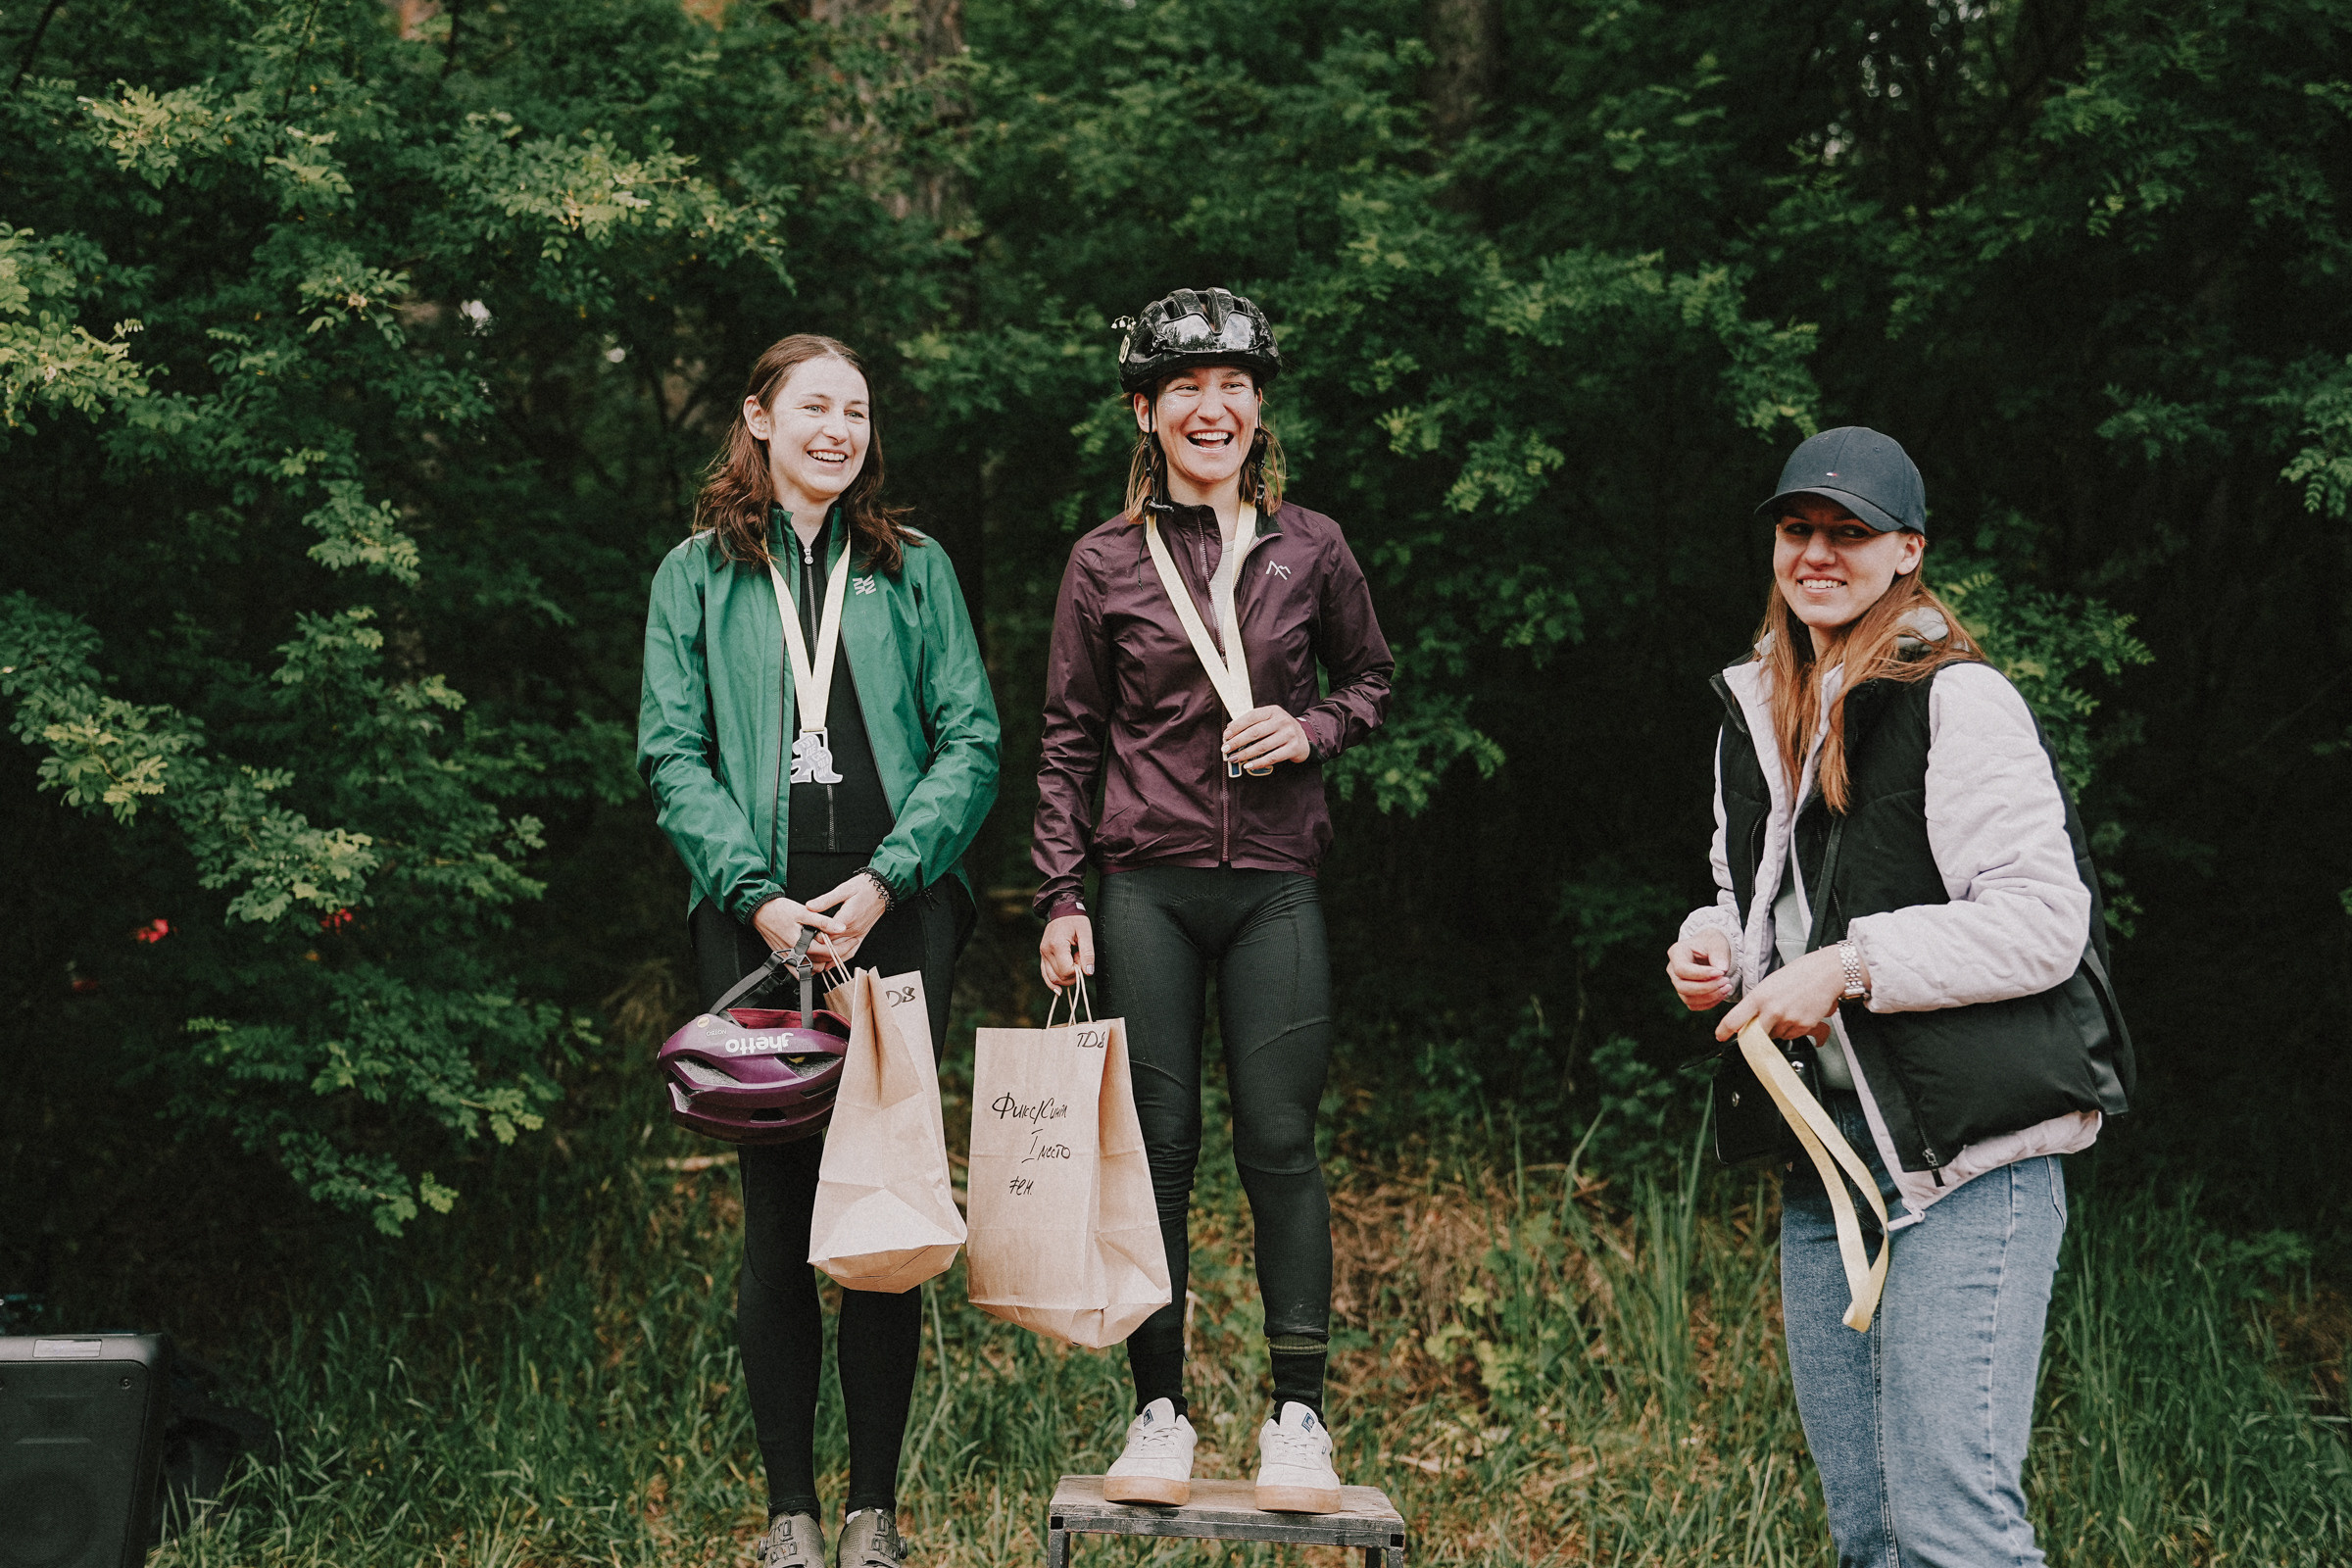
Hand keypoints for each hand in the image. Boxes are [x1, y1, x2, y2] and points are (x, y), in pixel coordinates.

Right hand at [750, 895, 848, 965]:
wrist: (760, 912)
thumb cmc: (780, 910)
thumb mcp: (804, 912)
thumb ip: (823, 922)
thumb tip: (841, 928)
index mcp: (801, 944)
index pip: (827, 953)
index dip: (843, 948)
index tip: (853, 941)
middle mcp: (794, 955)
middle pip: (821, 963)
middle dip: (836, 955)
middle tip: (847, 943)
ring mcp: (788, 959)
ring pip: (812, 969)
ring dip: (823, 961)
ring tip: (833, 949)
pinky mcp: (784, 959)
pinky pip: (799, 971)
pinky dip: (809, 967)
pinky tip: (816, 957)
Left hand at [802, 872, 891, 969]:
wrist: (882, 889)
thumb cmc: (863, 887)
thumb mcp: (843, 889)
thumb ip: (825, 900)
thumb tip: (809, 906)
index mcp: (847, 918)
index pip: (826, 934)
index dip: (813, 937)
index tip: (803, 936)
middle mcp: (853, 929)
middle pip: (832, 945)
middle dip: (817, 949)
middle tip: (802, 951)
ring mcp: (858, 934)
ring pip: (841, 951)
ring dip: (827, 957)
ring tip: (813, 961)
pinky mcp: (862, 935)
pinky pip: (852, 952)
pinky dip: (841, 959)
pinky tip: (831, 964)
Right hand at [1039, 913, 1093, 988]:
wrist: (1061, 909)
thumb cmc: (1075, 920)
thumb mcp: (1086, 933)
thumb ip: (1088, 953)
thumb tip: (1088, 972)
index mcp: (1057, 945)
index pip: (1066, 970)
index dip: (1077, 971)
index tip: (1082, 960)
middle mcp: (1046, 951)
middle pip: (1059, 976)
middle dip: (1072, 975)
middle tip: (1079, 960)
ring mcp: (1043, 953)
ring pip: (1051, 978)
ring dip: (1065, 978)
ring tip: (1073, 964)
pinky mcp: (1043, 955)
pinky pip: (1045, 974)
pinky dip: (1052, 983)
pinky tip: (1059, 990)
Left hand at [1221, 705, 1310, 772]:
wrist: (1304, 738)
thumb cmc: (1280, 729)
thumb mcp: (1269, 720)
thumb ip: (1252, 723)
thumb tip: (1229, 730)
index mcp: (1273, 711)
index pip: (1251, 716)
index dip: (1237, 726)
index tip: (1226, 735)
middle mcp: (1282, 720)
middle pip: (1255, 732)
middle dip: (1237, 742)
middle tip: (1226, 749)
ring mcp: (1289, 734)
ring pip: (1262, 746)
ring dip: (1245, 754)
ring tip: (1234, 759)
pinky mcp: (1293, 748)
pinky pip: (1272, 757)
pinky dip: (1258, 763)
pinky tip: (1248, 765)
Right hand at [1666, 929, 1735, 1010]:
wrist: (1712, 950)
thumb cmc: (1712, 943)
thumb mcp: (1717, 942)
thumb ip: (1719, 953)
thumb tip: (1722, 969)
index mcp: (1676, 952)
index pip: (1682, 969)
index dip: (1701, 974)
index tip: (1721, 973)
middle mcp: (1672, 969)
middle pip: (1682, 987)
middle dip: (1706, 988)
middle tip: (1726, 981)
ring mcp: (1677, 983)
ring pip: (1688, 999)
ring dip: (1710, 997)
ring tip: (1727, 987)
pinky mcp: (1685, 994)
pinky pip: (1694, 1005)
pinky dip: (1709, 1003)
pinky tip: (1722, 993)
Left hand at [1718, 945, 1855, 1042]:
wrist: (1825, 973)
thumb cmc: (1796, 975)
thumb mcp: (1768, 985)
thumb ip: (1756, 1004)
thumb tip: (1746, 1022)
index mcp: (1759, 997)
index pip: (1735, 1019)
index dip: (1724, 1030)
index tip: (1720, 1036)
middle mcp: (1772, 1010)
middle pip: (1754, 1036)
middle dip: (1755, 1034)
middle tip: (1761, 1024)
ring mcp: (1789, 1020)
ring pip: (1774, 1036)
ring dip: (1776, 1030)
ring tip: (1785, 1010)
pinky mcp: (1804, 1026)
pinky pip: (1791, 1036)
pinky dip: (1791, 1029)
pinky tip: (1796, 1013)